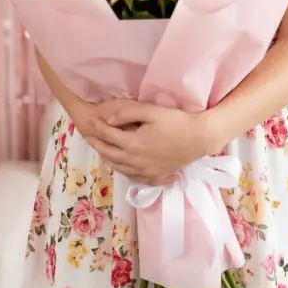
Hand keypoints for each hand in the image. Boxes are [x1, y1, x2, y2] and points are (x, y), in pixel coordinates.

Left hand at [82, 100, 214, 185]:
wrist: (199, 138)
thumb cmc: (177, 121)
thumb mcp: (151, 111)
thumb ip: (127, 113)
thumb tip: (107, 119)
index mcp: (132, 144)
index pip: (108, 135)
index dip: (97, 127)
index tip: (90, 120)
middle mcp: (135, 161)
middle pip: (108, 153)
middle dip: (96, 143)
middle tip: (88, 136)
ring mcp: (144, 171)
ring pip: (118, 167)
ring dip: (106, 157)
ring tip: (100, 149)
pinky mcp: (154, 176)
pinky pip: (132, 176)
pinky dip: (122, 170)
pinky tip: (121, 165)